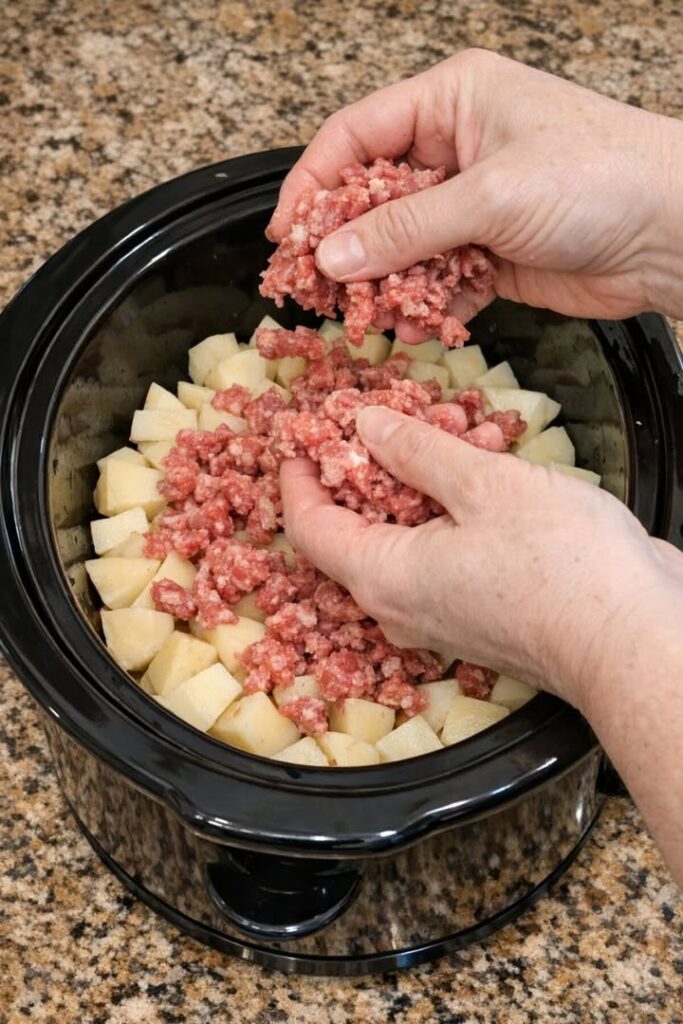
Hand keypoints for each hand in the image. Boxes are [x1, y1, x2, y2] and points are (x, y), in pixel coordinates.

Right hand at [269, 50, 682, 339]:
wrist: (674, 232)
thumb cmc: (600, 179)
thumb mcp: (490, 196)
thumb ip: (405, 230)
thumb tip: (334, 257)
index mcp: (450, 102)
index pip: (355, 137)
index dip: (312, 185)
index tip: (287, 236)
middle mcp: (456, 151)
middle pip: (373, 199)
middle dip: (346, 247)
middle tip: (315, 288)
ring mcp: (473, 206)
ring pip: (403, 248)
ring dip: (386, 286)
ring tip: (367, 319)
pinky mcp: (491, 254)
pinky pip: (439, 281)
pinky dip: (427, 307)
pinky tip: (419, 328)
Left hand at [280, 406, 681, 708]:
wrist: (635, 640)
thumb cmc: (565, 567)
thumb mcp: (484, 484)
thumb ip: (417, 450)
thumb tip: (368, 426)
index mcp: (383, 577)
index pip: (309, 526)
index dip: (298, 476)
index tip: (301, 436)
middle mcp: (401, 607)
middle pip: (353, 532)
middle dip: (364, 470)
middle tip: (381, 422)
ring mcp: (440, 615)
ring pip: (403, 541)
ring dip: (416, 485)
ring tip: (449, 434)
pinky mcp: (477, 614)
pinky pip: (440, 557)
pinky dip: (449, 513)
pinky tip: (483, 472)